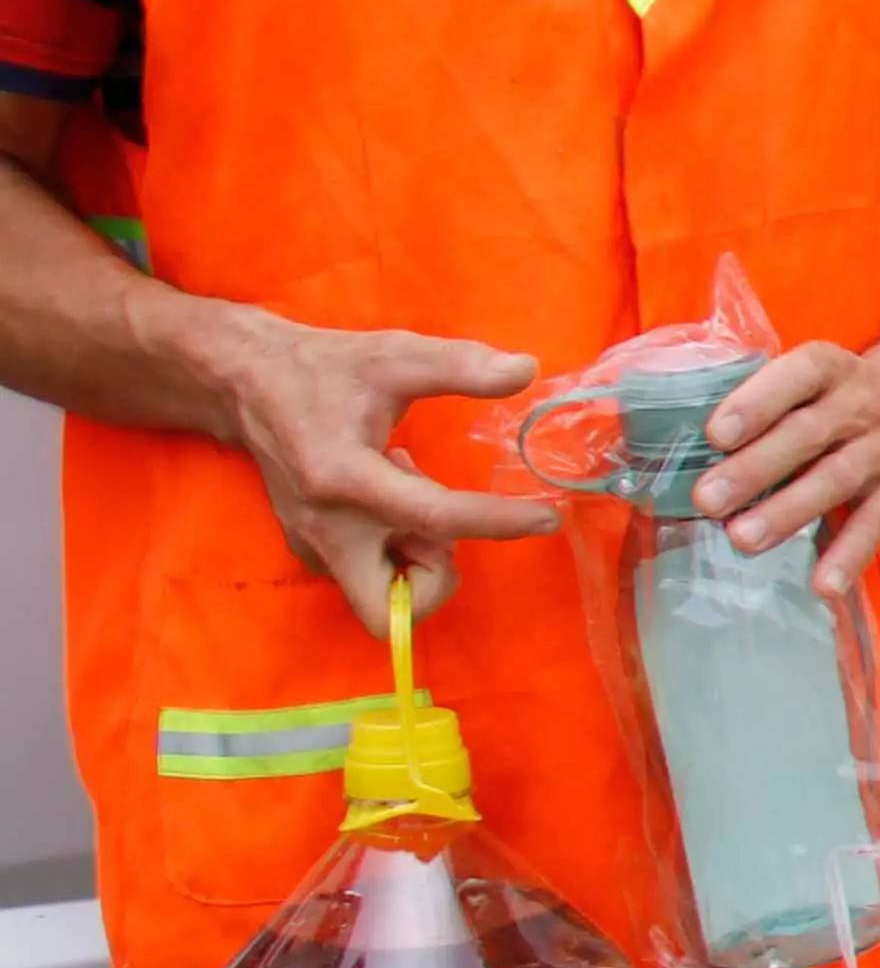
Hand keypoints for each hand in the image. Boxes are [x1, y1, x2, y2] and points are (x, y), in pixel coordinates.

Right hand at [204, 310, 555, 623]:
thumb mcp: (394, 356)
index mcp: (345, 478)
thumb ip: (460, 365)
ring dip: (415, 557)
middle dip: (432, 579)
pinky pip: (368, 575)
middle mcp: (324, 528)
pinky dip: (393, 548)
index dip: (497, 523)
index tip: (546, 517)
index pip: (434, 519)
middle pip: (389, 611)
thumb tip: (525, 369)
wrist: (245, 382)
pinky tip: (388, 495)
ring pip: (382, 597)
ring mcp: (311, 544)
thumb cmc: (324, 368)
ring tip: (408, 488)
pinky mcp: (309, 548)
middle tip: (439, 524)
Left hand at [694, 329, 879, 596]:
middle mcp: (862, 406)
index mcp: (831, 369)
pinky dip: (849, 556)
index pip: (797, 376)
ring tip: (742, 540)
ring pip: (835, 480)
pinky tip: (822, 583)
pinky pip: (874, 525)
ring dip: (788, 512)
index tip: (715, 434)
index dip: (757, 403)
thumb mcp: (813, 380)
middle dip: (756, 468)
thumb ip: (765, 404)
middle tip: (708, 500)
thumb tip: (686, 449)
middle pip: (808, 434)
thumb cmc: (842, 396)